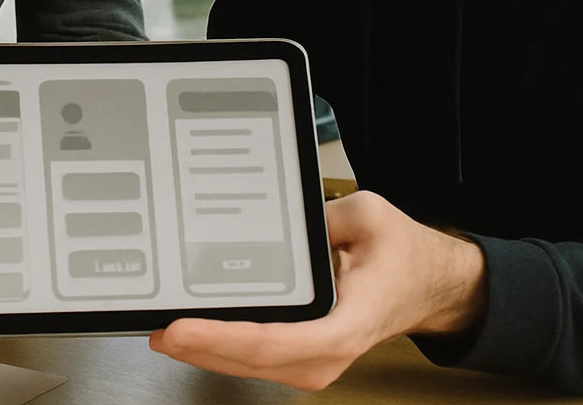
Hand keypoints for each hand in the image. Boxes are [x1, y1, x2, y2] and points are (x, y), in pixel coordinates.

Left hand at [149, 190, 486, 390]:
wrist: (424, 284)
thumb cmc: (401, 256)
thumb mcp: (368, 217)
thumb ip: (323, 215)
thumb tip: (279, 215)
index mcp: (347, 323)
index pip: (277, 341)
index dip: (223, 337)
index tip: (184, 326)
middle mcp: (329, 351)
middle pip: (254, 361)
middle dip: (201, 347)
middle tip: (158, 326)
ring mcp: (315, 360)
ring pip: (250, 367)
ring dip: (205, 353)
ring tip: (163, 331)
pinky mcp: (302, 355)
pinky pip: (255, 360)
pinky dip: (221, 350)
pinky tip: (194, 336)